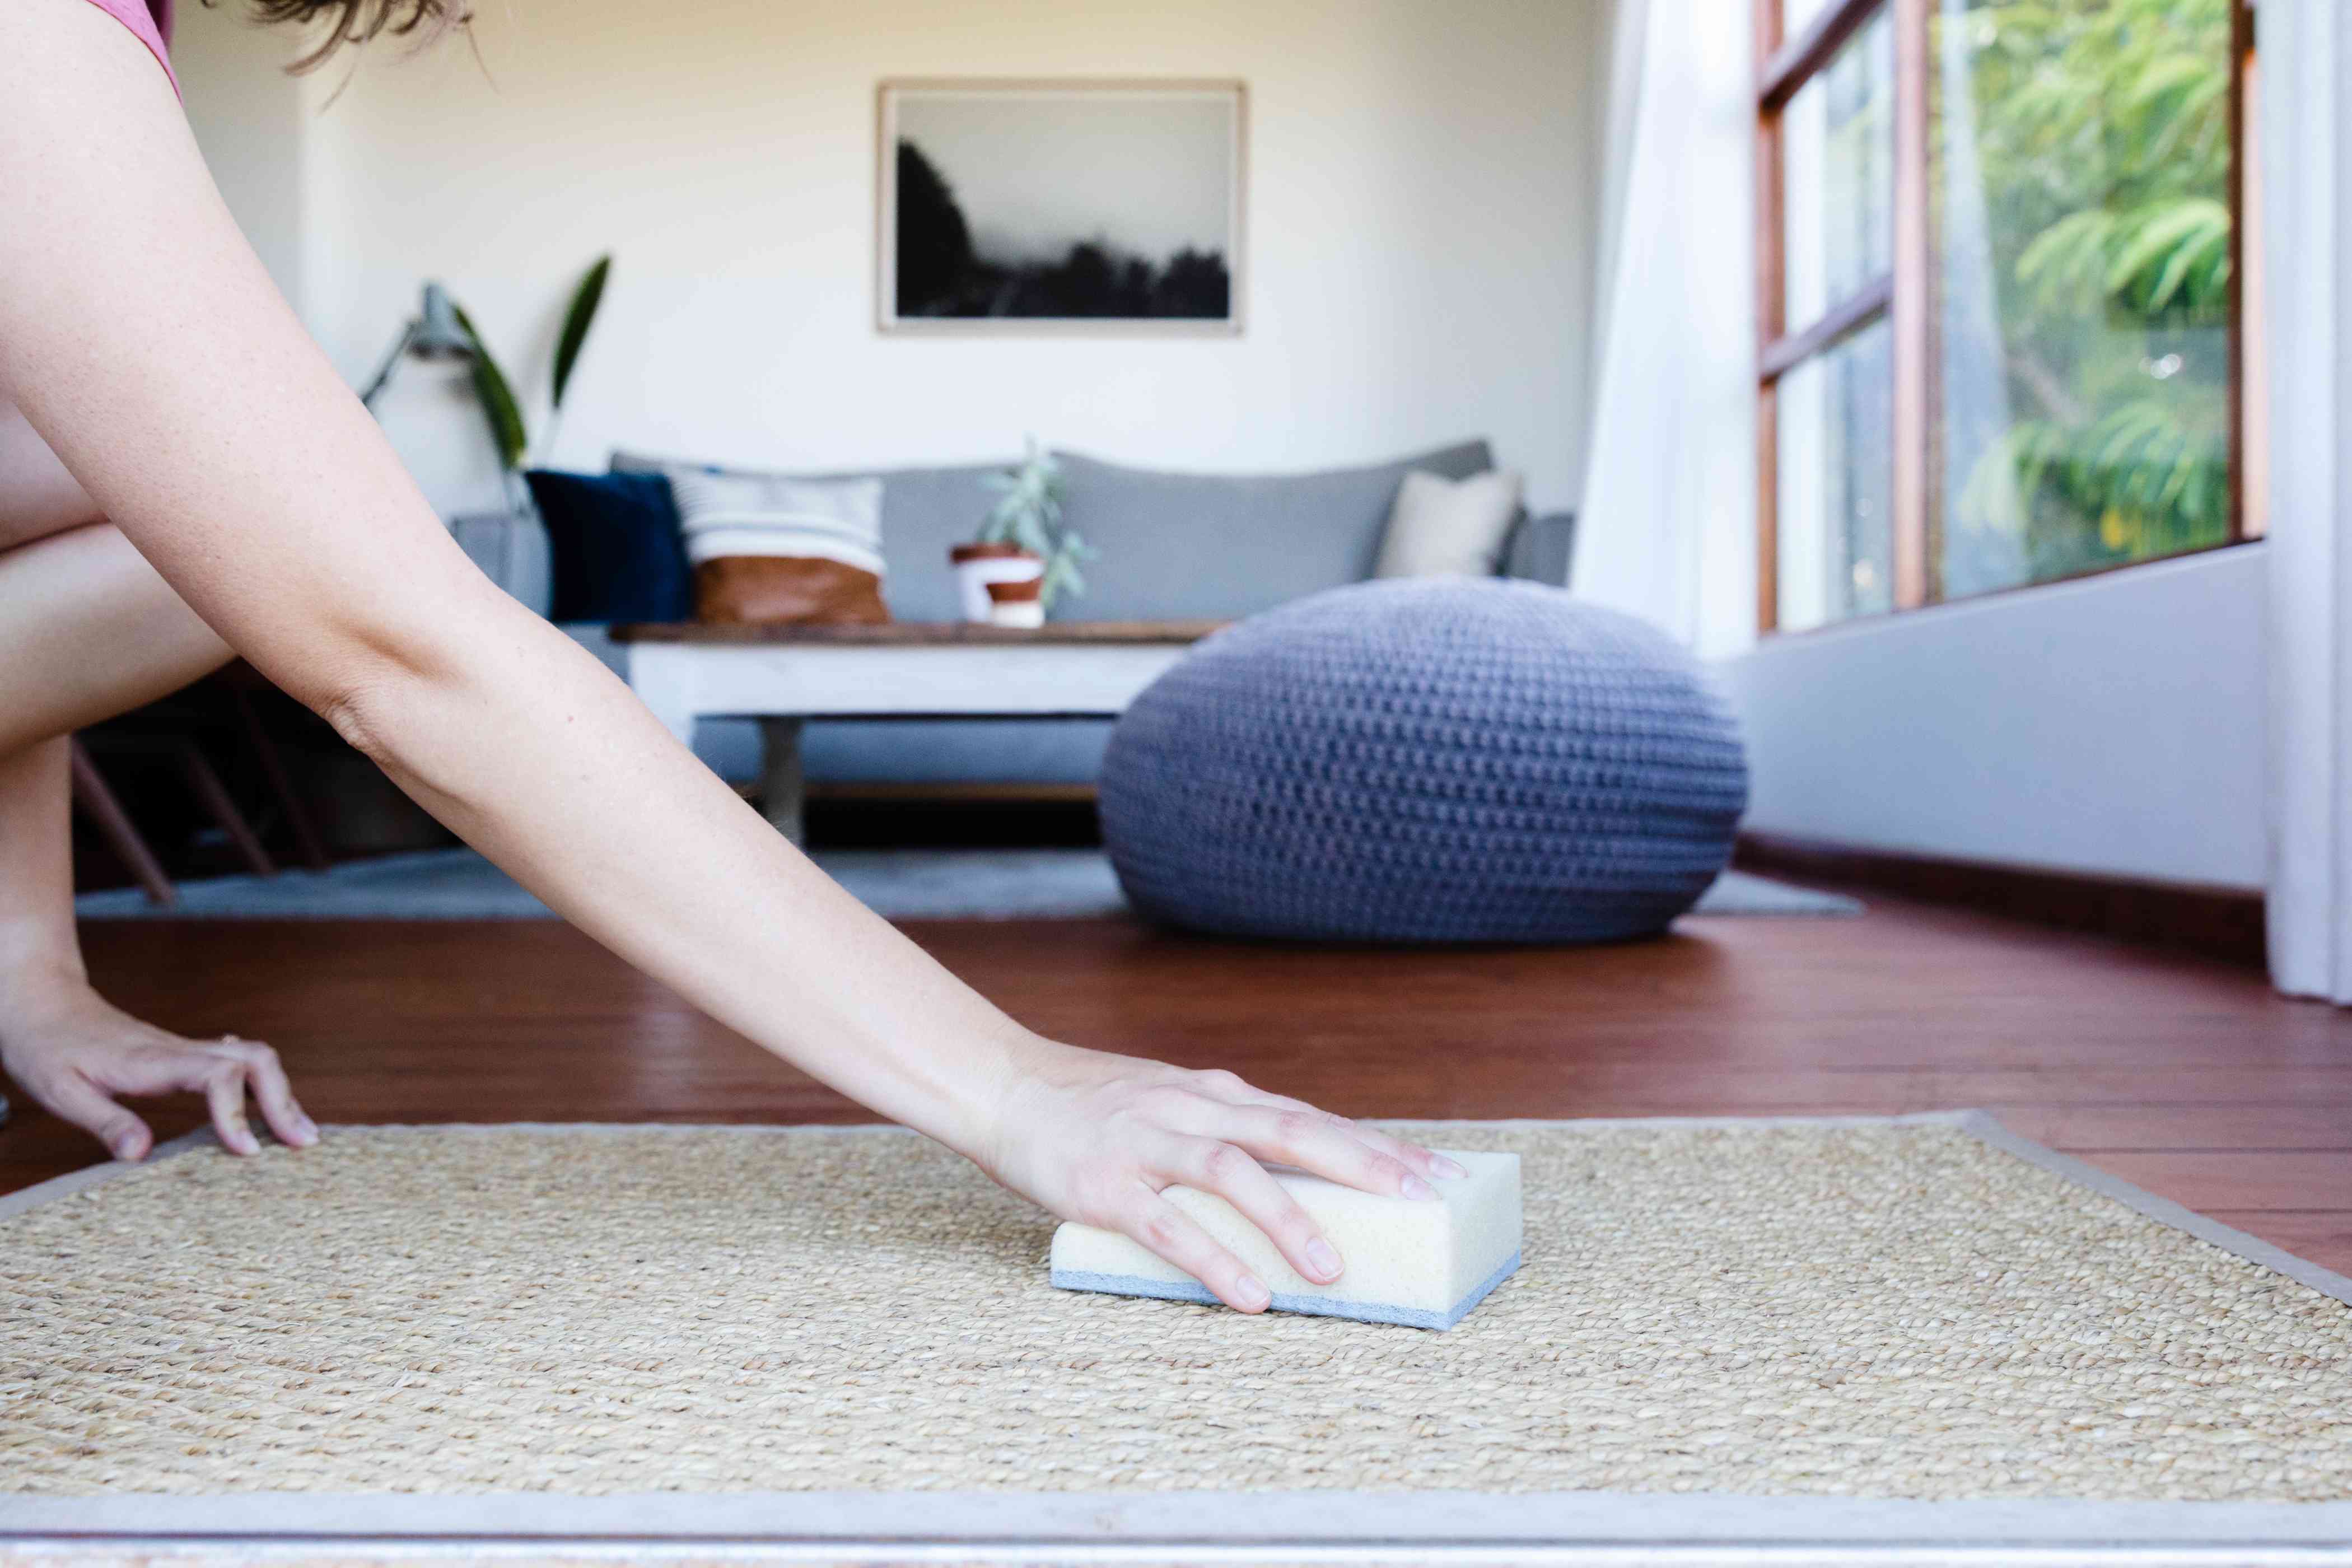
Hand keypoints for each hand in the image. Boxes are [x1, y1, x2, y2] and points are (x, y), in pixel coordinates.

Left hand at [0, 986, 317, 1160]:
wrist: (42, 1002)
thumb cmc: (46, 1046)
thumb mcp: (59, 1091)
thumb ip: (102, 1120)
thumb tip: (140, 1155)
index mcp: (153, 1061)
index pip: (218, 1076)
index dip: (238, 1112)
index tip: (247, 1151)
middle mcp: (180, 1050)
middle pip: (255, 1060)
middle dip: (284, 1100)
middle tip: (303, 1142)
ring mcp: (185, 1049)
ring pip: (254, 1057)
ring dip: (281, 1092)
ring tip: (299, 1131)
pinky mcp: (183, 1053)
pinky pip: (239, 1062)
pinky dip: (264, 1084)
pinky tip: (269, 1103)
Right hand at [980, 1037, 1465, 1311]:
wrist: (1004, 1086)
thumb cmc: (1096, 1106)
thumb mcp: (1175, 1101)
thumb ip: (1232, 1129)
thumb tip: (1306, 1171)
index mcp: (1215, 1094)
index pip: (1311, 1118)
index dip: (1377, 1146)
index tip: (1440, 1174)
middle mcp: (1191, 1109)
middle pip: (1290, 1132)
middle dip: (1361, 1166)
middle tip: (1421, 1202)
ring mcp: (1148, 1144)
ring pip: (1233, 1174)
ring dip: (1288, 1220)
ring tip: (1332, 1270)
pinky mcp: (1106, 1186)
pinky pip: (1167, 1224)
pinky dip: (1211, 1257)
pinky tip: (1248, 1293)